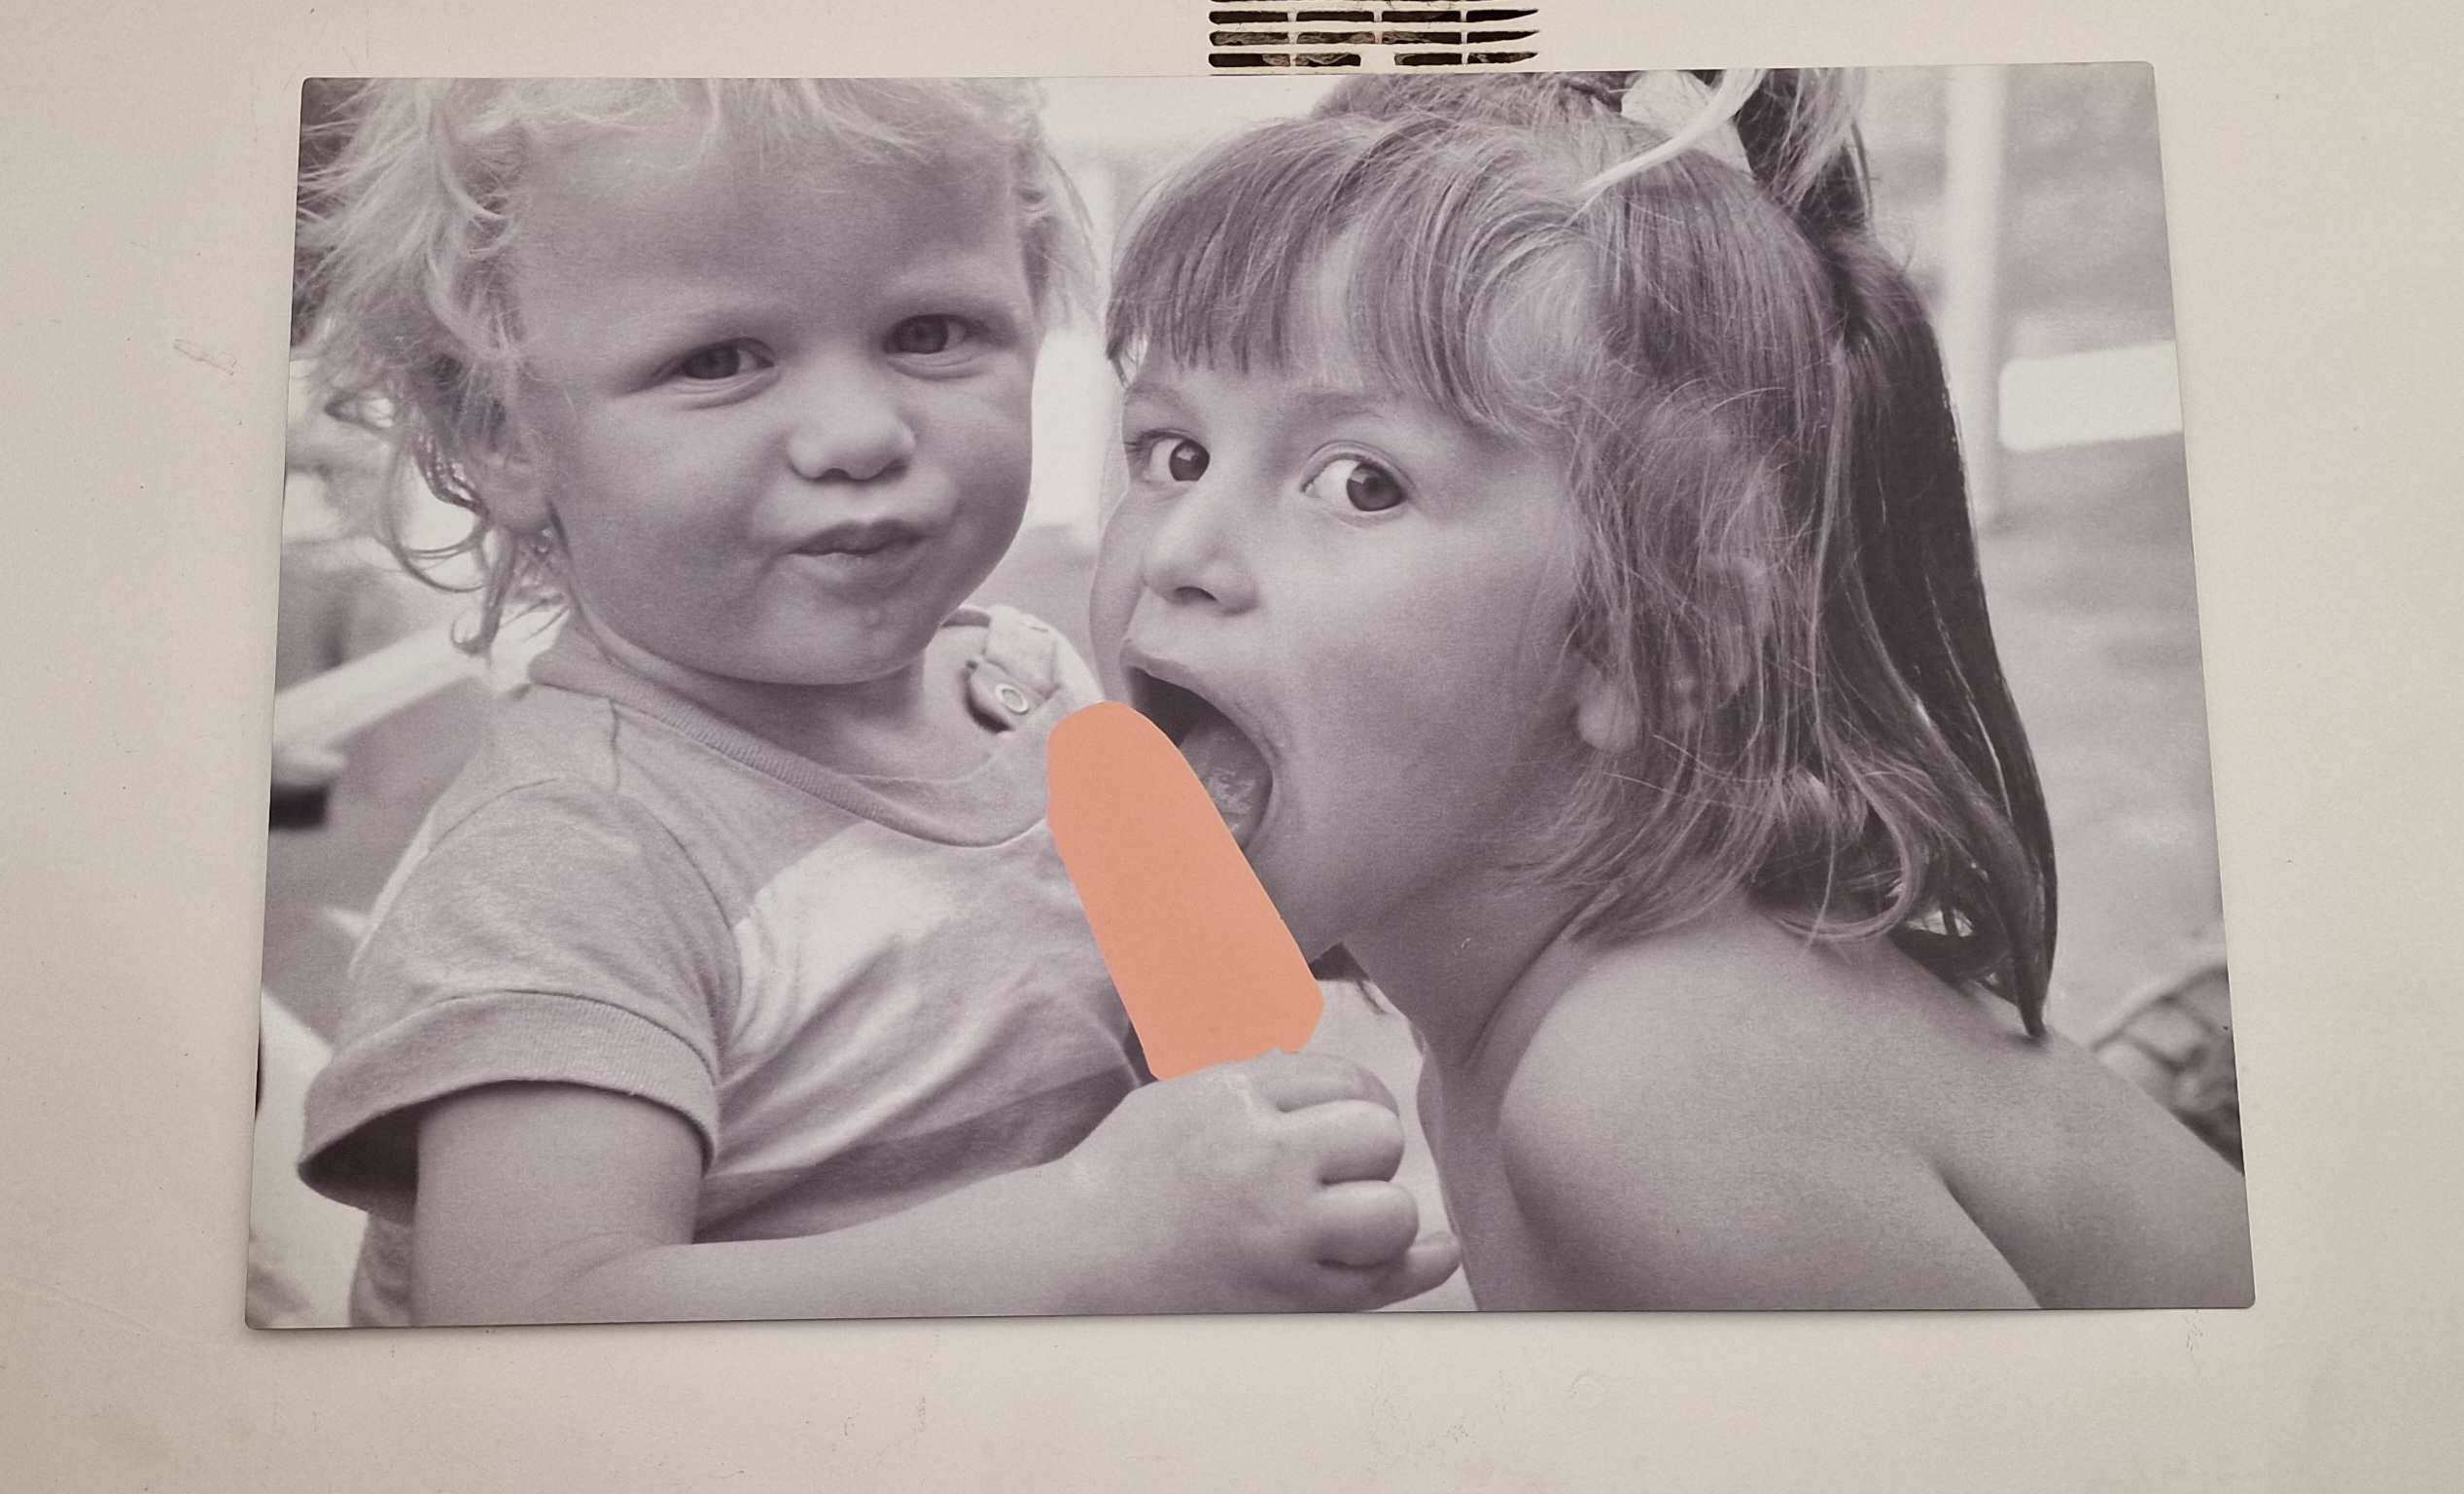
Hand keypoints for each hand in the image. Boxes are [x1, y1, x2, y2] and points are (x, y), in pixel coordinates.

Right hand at [1053, 1051, 1459, 1311]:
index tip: (1336, 1124)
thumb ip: (1257, 1079)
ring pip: (1391, 1212)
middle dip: (1367, 1151)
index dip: (1353, 1100)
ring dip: (1381, 1212)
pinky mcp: (1288, 1301)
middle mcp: (1264, 1164)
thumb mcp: (1183, 1096)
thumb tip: (1328, 1070)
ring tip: (1346, 1219)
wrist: (1075, 1258)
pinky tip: (1437, 1249)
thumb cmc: (1128, 1173)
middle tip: (1334, 1173)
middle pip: (1378, 1138)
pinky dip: (1419, 1263)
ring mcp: (1279, 1237)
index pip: (1345, 1081)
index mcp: (1236, 1099)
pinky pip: (1383, 1282)